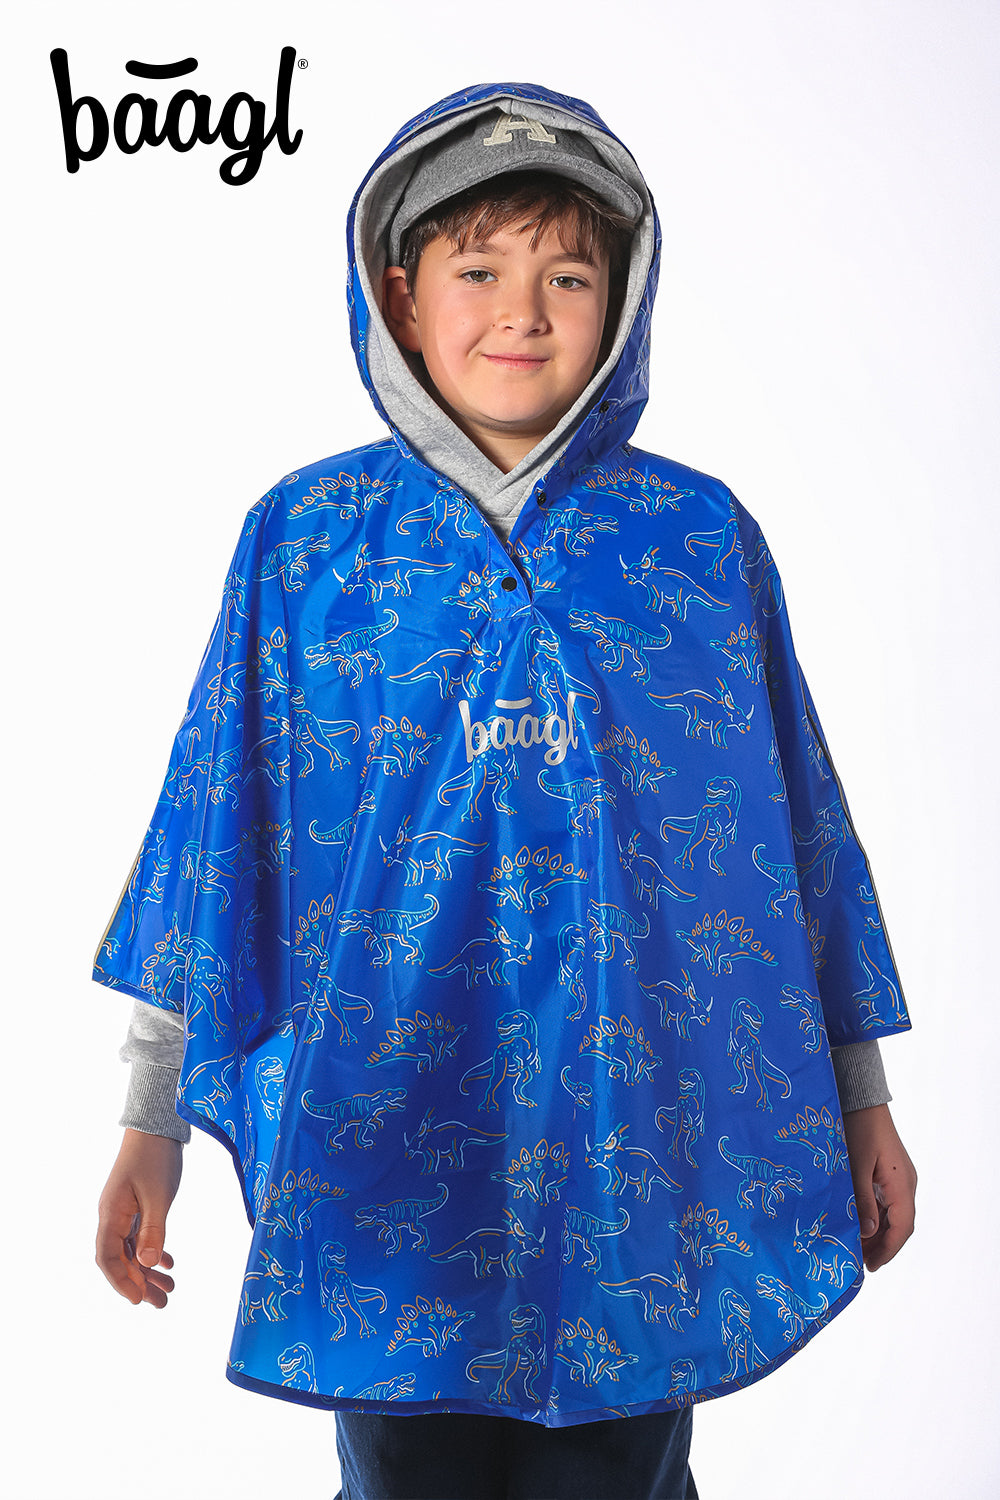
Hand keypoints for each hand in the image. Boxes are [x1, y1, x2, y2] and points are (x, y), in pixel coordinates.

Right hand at [96, 1128, 182, 1307]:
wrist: (157, 1128)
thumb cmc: (155, 1158)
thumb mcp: (158, 1196)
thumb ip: (153, 1230)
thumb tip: (147, 1265)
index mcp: (111, 1214)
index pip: (108, 1258)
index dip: (122, 1282)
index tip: (139, 1300)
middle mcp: (113, 1216)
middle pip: (121, 1259)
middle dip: (140, 1283)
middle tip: (163, 1302)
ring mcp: (124, 1212)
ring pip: (132, 1250)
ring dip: (149, 1270)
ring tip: (171, 1288)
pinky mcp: (137, 1206)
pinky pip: (140, 1237)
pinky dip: (153, 1251)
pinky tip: (169, 1263)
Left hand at [842, 1103, 916, 1271]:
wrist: (862, 1102)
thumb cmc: (858, 1130)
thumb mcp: (856, 1166)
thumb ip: (862, 1199)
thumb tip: (868, 1232)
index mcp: (902, 1185)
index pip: (902, 1227)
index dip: (888, 1249)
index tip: (872, 1266)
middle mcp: (905, 1184)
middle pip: (900, 1225)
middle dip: (883, 1246)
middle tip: (862, 1263)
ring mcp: (899, 1179)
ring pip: (894, 1215)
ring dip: (880, 1233)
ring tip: (859, 1249)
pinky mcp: (889, 1174)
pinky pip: (888, 1203)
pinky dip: (877, 1218)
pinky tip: (861, 1224)